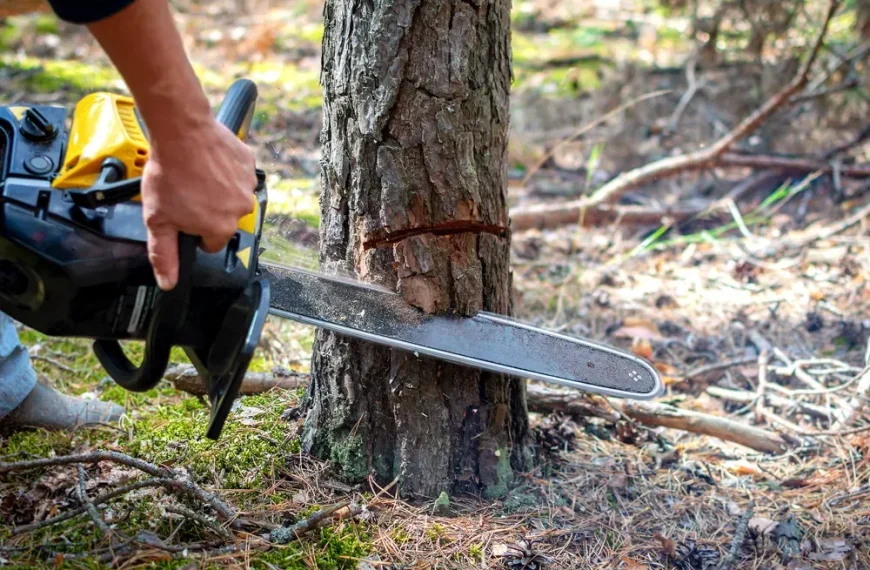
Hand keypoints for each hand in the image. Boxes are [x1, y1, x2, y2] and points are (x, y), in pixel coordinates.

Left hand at [141, 117, 255, 289]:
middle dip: (208, 210)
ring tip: (196, 175)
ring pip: (232, 197)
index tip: (183, 213)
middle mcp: (240, 210)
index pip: (210, 242)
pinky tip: (208, 163)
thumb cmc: (169, 173)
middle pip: (223, 219)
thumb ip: (164, 254)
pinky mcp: (249, 164)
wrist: (181, 131)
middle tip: (187, 191)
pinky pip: (239, 175)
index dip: (194, 230)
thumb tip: (169, 283)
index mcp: (220, 228)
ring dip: (218, 190)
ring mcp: (247, 186)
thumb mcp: (157, 219)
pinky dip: (226, 171)